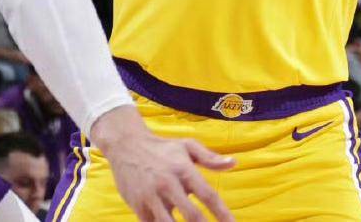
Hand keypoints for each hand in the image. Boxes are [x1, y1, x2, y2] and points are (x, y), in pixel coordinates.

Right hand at [91, 106, 235, 221]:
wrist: (126, 145)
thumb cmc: (162, 148)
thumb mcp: (187, 146)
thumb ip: (210, 157)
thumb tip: (234, 163)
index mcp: (184, 170)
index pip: (208, 195)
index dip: (222, 213)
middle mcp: (168, 184)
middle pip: (191, 216)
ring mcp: (152, 197)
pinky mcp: (138, 207)